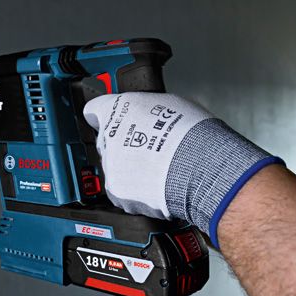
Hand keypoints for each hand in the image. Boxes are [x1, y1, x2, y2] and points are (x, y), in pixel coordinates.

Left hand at [83, 92, 281, 246]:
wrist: (200, 167)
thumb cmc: (193, 135)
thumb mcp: (171, 104)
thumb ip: (146, 108)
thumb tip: (146, 111)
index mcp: (119, 109)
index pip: (96, 109)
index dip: (103, 115)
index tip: (105, 119)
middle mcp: (108, 135)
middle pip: (107, 142)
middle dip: (123, 146)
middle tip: (148, 149)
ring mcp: (110, 164)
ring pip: (115, 167)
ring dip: (129, 169)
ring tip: (157, 169)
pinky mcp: (117, 190)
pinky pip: (122, 191)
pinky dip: (135, 191)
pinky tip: (154, 185)